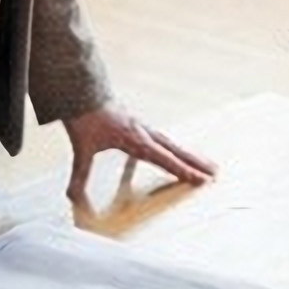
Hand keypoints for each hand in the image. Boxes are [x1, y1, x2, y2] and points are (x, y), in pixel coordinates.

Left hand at [62, 104, 215, 201]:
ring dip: (189, 154)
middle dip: (196, 162)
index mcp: (136, 139)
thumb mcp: (82, 148)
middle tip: (216, 173)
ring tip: (206, 163)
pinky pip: (159, 139)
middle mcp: (144, 132)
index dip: (183, 171)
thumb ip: (80, 175)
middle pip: (176, 150)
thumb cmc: (84, 116)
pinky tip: (170, 152)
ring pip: (171, 143)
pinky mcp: (136, 123)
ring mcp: (142, 126)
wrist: (81, 90)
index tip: (201, 179)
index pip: (165, 159)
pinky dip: (169, 148)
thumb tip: (72, 198)